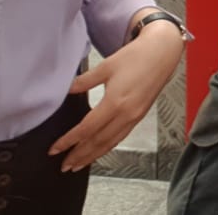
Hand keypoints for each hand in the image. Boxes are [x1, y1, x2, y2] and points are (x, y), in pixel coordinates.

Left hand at [50, 21, 182, 171]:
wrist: (163, 52)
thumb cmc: (136, 56)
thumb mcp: (105, 66)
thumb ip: (84, 81)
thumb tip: (65, 90)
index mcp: (115, 102)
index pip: (86, 129)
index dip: (69, 141)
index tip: (54, 149)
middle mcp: (126, 114)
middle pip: (98, 141)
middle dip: (79, 155)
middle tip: (63, 166)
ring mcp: (134, 117)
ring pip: (110, 142)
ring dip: (93, 156)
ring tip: (78, 164)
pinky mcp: (139, 115)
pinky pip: (120, 137)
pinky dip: (107, 147)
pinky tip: (99, 150)